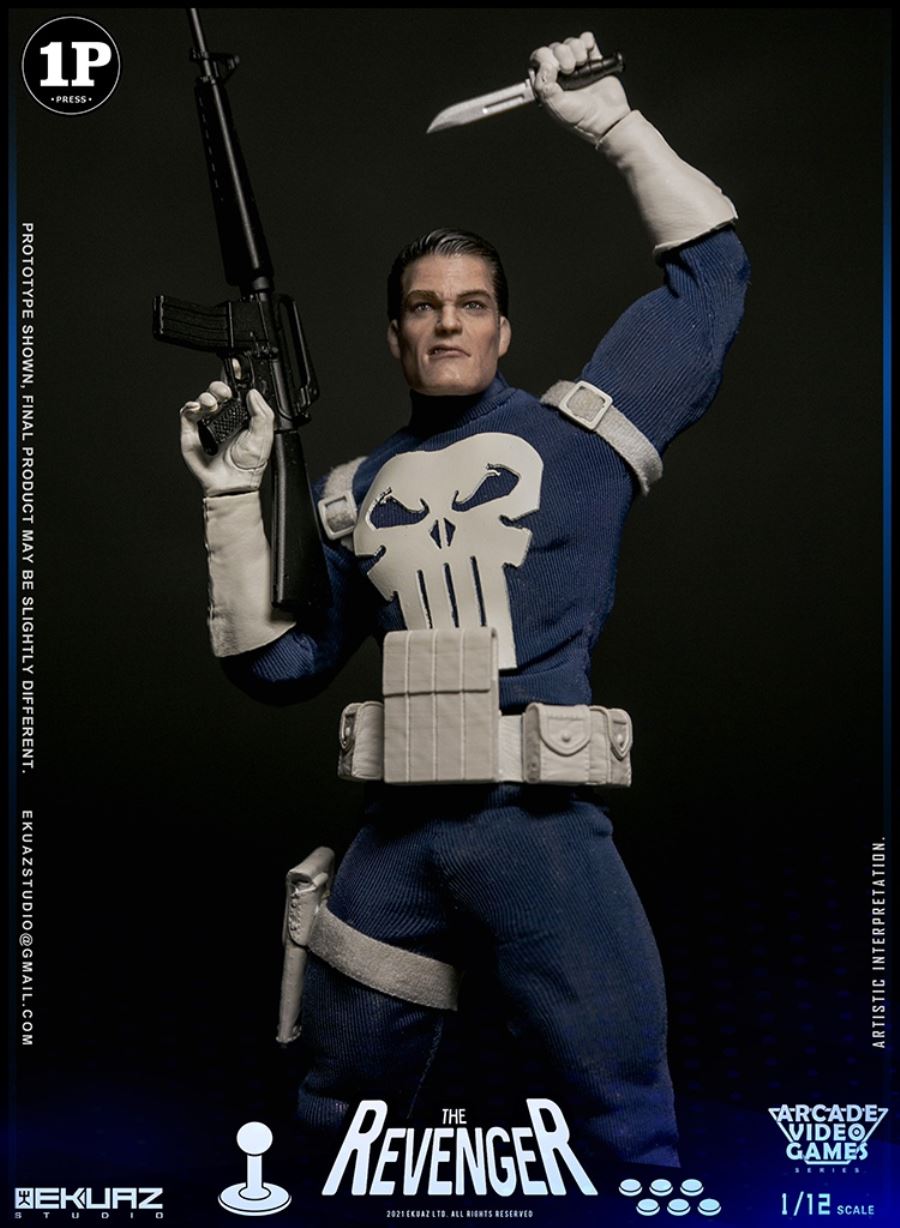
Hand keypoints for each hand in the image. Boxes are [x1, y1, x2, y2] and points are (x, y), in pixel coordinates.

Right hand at [180, 381, 273, 495]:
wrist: (233, 484)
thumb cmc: (248, 466)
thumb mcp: (264, 436)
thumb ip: (262, 413)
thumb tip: (253, 393)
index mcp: (241, 415)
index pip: (236, 391)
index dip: (235, 378)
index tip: (236, 367)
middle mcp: (223, 416)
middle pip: (216, 391)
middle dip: (219, 386)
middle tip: (224, 392)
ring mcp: (206, 423)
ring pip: (202, 399)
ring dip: (206, 397)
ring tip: (212, 405)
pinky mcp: (192, 431)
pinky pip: (187, 412)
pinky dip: (191, 406)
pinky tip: (198, 409)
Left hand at [530, 32, 629, 144]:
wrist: (607, 118)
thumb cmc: (582, 118)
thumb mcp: (556, 106)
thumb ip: (543, 87)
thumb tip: (544, 67)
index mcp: (548, 84)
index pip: (539, 60)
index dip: (544, 58)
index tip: (554, 68)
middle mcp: (560, 74)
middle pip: (554, 49)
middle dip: (562, 54)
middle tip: (569, 69)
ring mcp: (577, 66)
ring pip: (570, 43)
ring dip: (576, 49)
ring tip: (582, 64)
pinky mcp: (593, 60)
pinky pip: (586, 39)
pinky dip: (587, 41)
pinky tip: (589, 53)